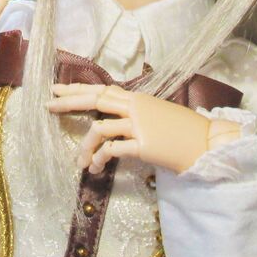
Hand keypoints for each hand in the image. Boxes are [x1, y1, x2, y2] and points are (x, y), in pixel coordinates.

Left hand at [47, 83, 235, 174]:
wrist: (208, 144)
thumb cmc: (184, 132)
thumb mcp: (159, 114)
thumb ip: (137, 112)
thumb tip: (118, 117)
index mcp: (138, 99)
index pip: (103, 89)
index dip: (78, 88)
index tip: (58, 88)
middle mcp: (136, 107)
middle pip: (95, 99)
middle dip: (69, 102)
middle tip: (49, 106)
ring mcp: (139, 125)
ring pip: (99, 129)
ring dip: (85, 147)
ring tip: (80, 162)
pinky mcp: (143, 144)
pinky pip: (112, 149)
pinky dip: (100, 159)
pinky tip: (96, 168)